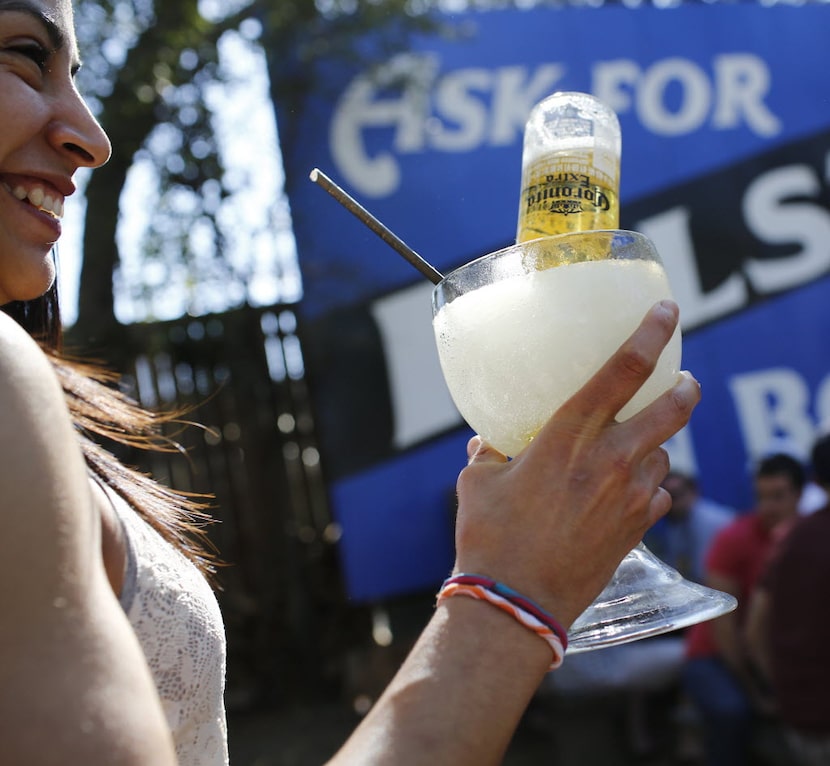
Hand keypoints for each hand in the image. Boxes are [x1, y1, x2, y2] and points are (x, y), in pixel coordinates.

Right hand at [452, 300, 699, 627]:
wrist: (517, 603)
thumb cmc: (490, 537)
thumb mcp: (477, 482)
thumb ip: (489, 453)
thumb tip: (488, 442)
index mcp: (568, 437)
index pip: (622, 371)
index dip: (649, 335)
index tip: (666, 312)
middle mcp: (609, 460)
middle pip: (672, 410)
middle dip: (685, 388)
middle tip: (685, 380)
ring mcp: (629, 498)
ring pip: (662, 456)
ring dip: (653, 447)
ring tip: (633, 451)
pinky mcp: (636, 530)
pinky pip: (656, 497)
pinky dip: (646, 488)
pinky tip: (627, 494)